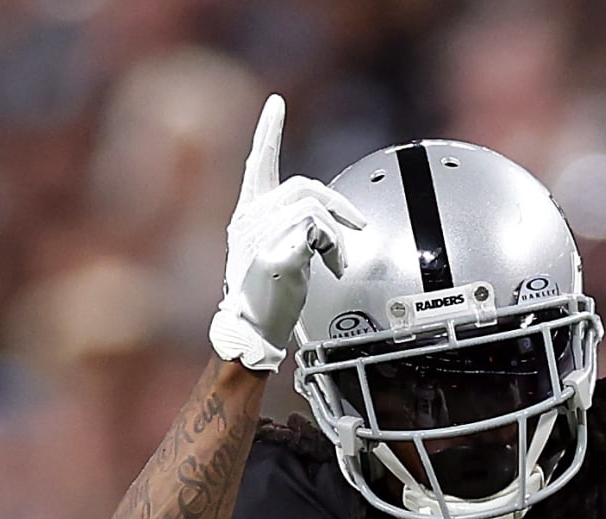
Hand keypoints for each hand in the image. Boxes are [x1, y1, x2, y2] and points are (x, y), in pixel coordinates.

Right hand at [209, 95, 366, 371]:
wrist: (254, 328)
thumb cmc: (268, 293)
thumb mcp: (278, 249)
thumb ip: (294, 226)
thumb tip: (327, 219)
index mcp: (248, 213)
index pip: (258, 162)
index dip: (267, 130)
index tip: (275, 104)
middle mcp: (249, 218)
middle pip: (305, 187)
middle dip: (340, 207)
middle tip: (356, 229)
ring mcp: (260, 236)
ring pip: (315, 210)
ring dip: (339, 237)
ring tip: (338, 262)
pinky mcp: (275, 256)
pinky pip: (318, 234)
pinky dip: (335, 250)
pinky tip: (332, 269)